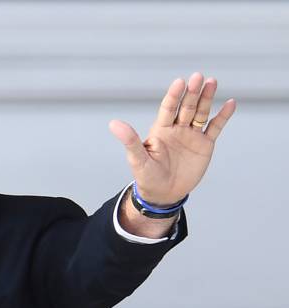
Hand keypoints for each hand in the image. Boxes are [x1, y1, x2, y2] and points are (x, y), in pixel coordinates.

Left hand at [108, 72, 236, 204]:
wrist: (163, 194)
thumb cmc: (147, 177)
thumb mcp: (137, 159)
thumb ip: (130, 140)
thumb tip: (113, 124)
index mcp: (160, 130)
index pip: (168, 108)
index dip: (174, 95)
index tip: (179, 82)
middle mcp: (177, 129)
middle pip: (186, 107)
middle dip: (192, 92)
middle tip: (199, 76)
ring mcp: (191, 135)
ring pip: (201, 113)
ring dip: (206, 98)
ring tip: (212, 82)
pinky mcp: (205, 144)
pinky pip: (215, 127)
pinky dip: (223, 116)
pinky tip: (230, 103)